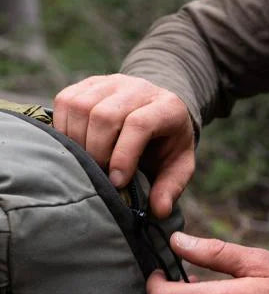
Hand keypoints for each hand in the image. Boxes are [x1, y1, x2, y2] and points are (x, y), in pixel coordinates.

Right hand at [53, 74, 194, 217]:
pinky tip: (76, 145)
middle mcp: (139, 88)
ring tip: (88, 162)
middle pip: (105, 116)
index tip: (117, 182)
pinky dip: (64, 127)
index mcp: (167, 107)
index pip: (139, 124)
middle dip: (98, 152)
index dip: (124, 155)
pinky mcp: (89, 83)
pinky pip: (66, 101)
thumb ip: (171, 186)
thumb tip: (159, 211)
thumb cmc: (167, 143)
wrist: (157, 110)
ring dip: (77, 141)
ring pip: (81, 107)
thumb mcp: (179, 164)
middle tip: (100, 174)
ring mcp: (112, 82)